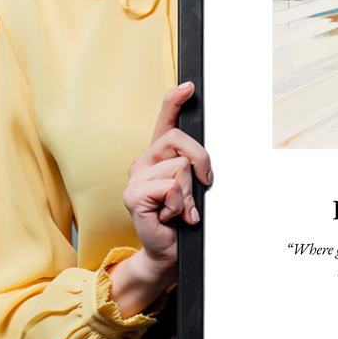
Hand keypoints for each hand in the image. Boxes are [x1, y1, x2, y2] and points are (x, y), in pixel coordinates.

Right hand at [108, 82, 212, 316]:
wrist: (168, 251)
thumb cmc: (182, 219)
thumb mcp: (193, 187)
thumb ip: (194, 167)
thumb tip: (204, 159)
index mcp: (159, 155)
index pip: (165, 120)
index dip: (175, 100)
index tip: (189, 87)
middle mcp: (144, 161)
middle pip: (180, 140)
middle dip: (201, 162)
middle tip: (202, 185)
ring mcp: (135, 177)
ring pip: (180, 167)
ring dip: (189, 193)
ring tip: (180, 209)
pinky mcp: (133, 195)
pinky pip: (170, 187)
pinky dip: (179, 205)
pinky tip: (170, 216)